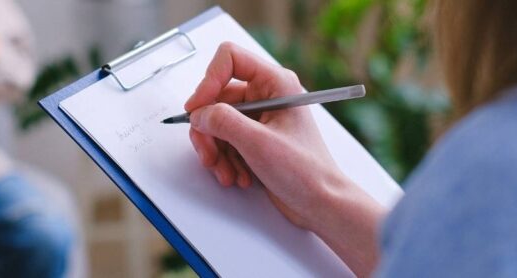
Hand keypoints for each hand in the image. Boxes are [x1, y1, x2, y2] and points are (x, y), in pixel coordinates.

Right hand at [186, 42, 349, 228]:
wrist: (320, 203)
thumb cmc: (305, 171)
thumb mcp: (258, 143)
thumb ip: (223, 122)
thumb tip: (199, 113)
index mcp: (275, 83)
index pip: (229, 59)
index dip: (208, 81)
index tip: (197, 108)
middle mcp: (266, 95)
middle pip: (216, 97)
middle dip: (209, 130)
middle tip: (209, 155)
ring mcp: (259, 117)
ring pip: (216, 122)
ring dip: (216, 151)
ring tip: (227, 173)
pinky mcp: (253, 138)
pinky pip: (223, 140)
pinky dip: (224, 160)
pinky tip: (237, 176)